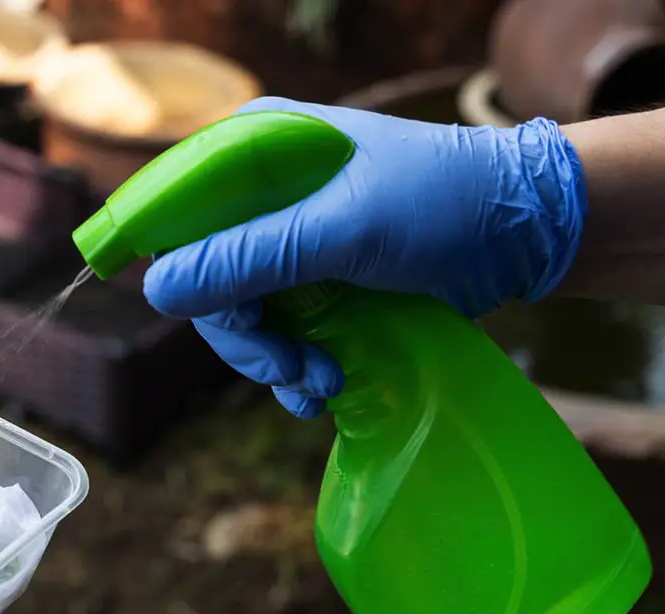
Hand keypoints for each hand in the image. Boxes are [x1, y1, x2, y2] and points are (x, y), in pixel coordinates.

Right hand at [142, 96, 587, 418]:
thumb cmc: (442, 203)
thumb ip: (251, 257)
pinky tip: (324, 390)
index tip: (220, 317)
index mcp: (256, 154)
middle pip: (207, 280)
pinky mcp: (316, 289)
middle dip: (245, 336)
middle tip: (286, 367)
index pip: (179, 212)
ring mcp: (288, 247)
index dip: (180, 268)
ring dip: (274, 362)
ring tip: (321, 383)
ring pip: (241, 319)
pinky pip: (278, 337)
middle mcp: (261, 198)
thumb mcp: (344, 227)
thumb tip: (156, 289)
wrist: (526, 233)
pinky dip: (294, 373)